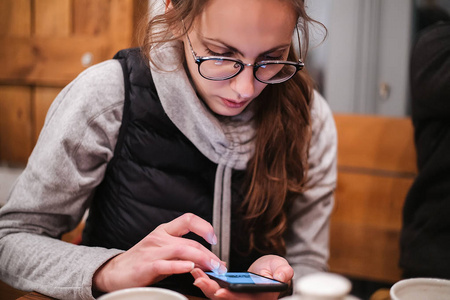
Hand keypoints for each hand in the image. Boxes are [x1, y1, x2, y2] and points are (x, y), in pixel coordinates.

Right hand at [93, 213, 226, 291]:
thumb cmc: (142, 261)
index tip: (214, 238)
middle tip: (220, 265)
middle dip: (209, 254)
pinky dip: (180, 266)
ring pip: (182, 250)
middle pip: (190, 241)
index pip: (188, 219)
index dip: (204, 226)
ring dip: (201, 259)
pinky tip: (190, 268)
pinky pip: (166, 264)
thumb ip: (184, 252)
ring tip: (212, 268)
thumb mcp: (163, 251)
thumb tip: (210, 259)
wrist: (114, 272)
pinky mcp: (146, 267)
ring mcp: (152, 251)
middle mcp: (160, 238)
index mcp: (164, 231)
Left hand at [191, 255, 292, 298]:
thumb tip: (281, 277)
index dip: (231, 297)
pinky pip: (215, 288)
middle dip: (212, 291)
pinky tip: (198, 271)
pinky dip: (206, 280)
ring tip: (196, 273)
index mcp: (260, 298)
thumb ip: (283, 272)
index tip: (220, 291)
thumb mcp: (282, 268)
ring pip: (218, 295)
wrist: (269, 270)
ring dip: (205, 285)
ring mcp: (236, 297)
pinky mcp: (228, 291)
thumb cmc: (275, 270)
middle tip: (200, 280)